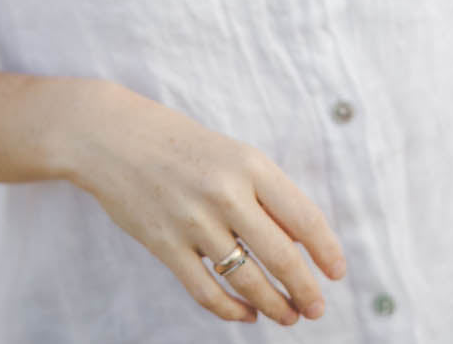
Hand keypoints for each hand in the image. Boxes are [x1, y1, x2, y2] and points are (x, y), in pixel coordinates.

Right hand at [60, 79, 346, 326]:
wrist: (114, 136)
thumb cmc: (178, 142)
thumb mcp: (229, 153)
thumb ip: (262, 192)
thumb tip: (300, 241)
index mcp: (249, 163)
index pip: (302, 214)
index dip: (325, 249)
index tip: (337, 272)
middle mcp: (226, 192)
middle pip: (280, 255)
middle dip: (304, 288)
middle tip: (317, 307)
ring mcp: (193, 221)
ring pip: (246, 279)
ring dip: (273, 304)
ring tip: (288, 316)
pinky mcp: (165, 245)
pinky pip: (206, 290)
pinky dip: (231, 310)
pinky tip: (247, 314)